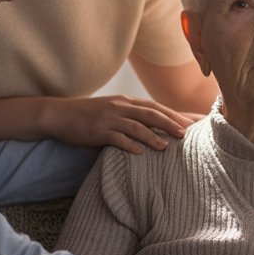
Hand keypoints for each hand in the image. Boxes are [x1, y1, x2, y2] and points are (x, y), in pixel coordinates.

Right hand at [42, 95, 196, 153]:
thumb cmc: (90, 115)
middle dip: (170, 123)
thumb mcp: (114, 111)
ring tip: (166, 146)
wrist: (60, 114)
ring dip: (152, 136)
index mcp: (126, 102)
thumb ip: (132, 116)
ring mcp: (109, 118)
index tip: (193, 121)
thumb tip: (156, 126)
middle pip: (150, 114)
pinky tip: (139, 152)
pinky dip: (128, 144)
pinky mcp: (97, 130)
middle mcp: (120, 107)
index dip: (175, 114)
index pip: (156, 107)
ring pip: (135, 126)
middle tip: (187, 133)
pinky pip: (116, 137)